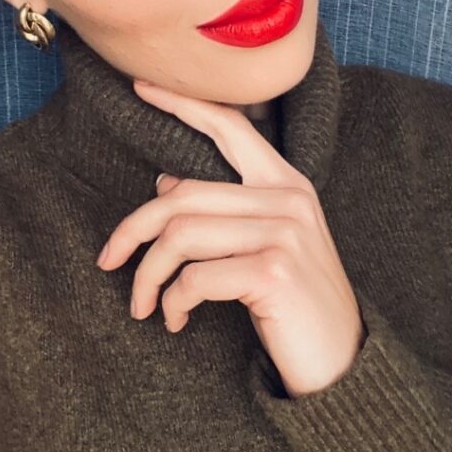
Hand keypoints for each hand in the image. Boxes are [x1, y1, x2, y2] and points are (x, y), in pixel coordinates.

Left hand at [96, 79, 367, 397]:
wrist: (342, 365)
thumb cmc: (293, 304)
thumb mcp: (265, 245)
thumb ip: (226, 208)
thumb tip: (165, 181)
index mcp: (286, 182)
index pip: (229, 126)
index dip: (181, 104)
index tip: (139, 85)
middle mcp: (288, 198)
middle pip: (181, 194)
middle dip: (131, 230)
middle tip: (109, 261)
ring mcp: (283, 233)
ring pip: (180, 236)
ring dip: (149, 277)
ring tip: (146, 305)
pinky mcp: (274, 272)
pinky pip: (195, 278)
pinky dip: (174, 303)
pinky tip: (177, 321)